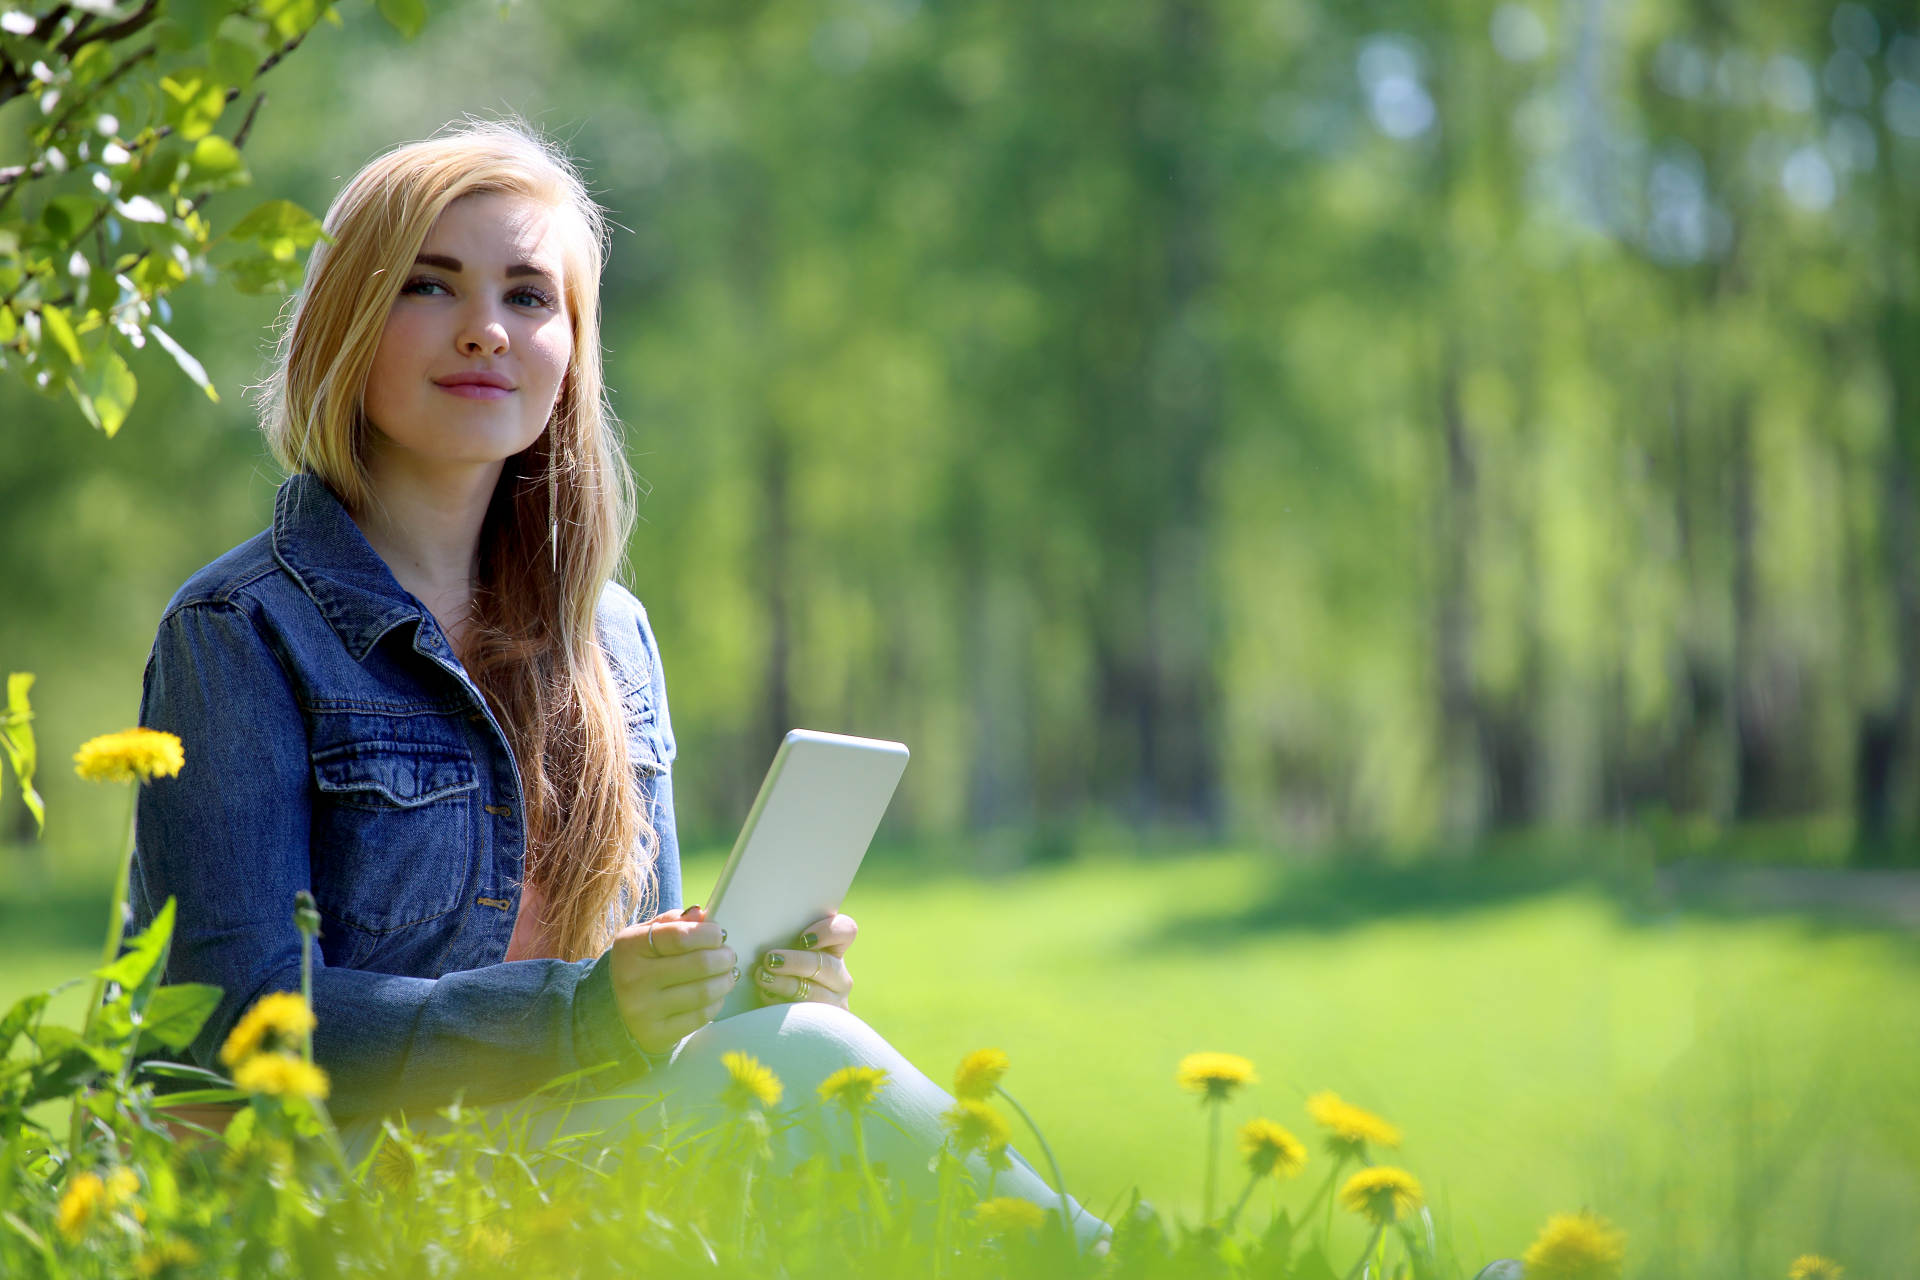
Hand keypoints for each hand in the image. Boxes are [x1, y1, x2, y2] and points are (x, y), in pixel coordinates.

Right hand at [609, 905, 738, 1054]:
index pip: (680, 937)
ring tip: (728, 973)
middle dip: (723, 957)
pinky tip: (716, 995)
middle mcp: (633, 979)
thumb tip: (701, 914)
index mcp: (630, 947)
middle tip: (729, 955)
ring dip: (725, 980)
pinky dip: (716, 1003)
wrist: (611, 1009)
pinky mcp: (656, 1034)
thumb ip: (673, 922)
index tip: (720, 934)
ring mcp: (643, 1010)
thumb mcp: (645, 936)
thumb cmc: (638, 964)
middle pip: (698, 964)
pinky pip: (700, 1017)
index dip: (708, 934)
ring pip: (704, 992)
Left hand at [753, 912, 856, 1010]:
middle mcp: (839, 976)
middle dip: (797, 962)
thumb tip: (761, 931)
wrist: (776, 1017)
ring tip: (763, 978)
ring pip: (815, 994)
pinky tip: (766, 998)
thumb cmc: (777, 972)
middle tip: (770, 959)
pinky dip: (782, 1005)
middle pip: (827, 965)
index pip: (846, 930)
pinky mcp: (823, 1024)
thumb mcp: (784, 953)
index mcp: (834, 950)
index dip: (828, 932)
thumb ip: (782, 940)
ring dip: (786, 984)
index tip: (804, 938)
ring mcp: (834, 1003)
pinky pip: (806, 1017)